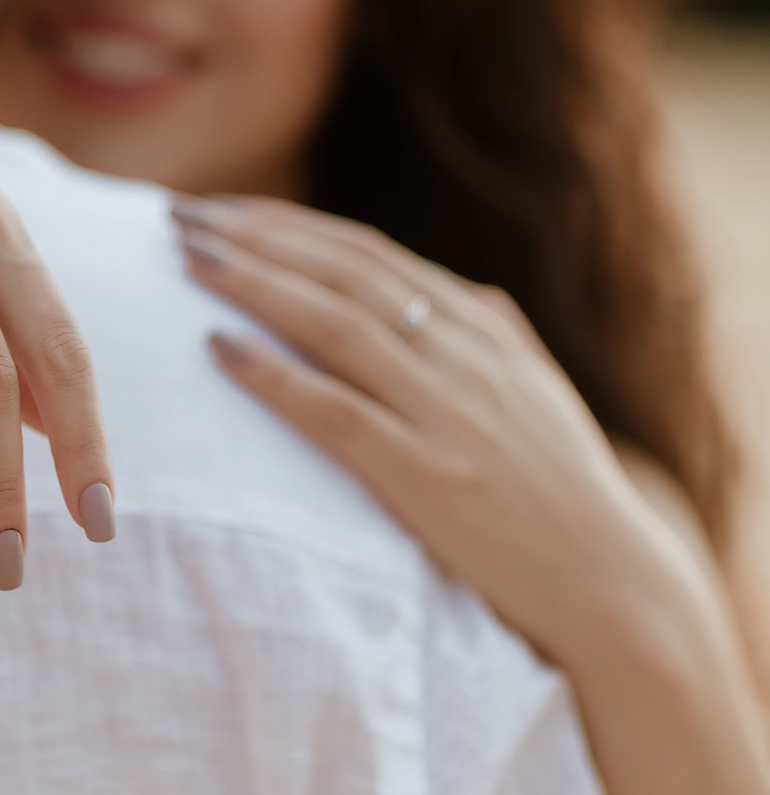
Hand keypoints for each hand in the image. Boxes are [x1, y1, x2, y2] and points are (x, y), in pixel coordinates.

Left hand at [173, 193, 676, 665]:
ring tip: (186, 259)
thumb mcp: (537, 391)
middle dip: (254, 236)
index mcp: (482, 327)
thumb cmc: (566, 491)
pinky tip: (218, 349)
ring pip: (335, 325)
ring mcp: (447, 414)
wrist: (615, 585)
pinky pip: (336, 412)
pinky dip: (274, 375)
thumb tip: (461, 292)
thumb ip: (496, 336)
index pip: (368, 253)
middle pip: (342, 273)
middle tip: (179, 215)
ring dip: (253, 283)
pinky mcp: (430, 477)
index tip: (221, 210)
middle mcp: (463, 355)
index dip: (287, 225)